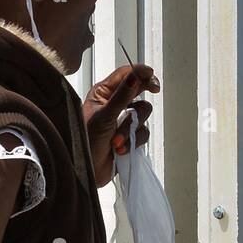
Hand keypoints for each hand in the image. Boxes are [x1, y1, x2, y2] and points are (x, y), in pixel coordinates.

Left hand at [83, 63, 159, 187]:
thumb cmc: (87, 141)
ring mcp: (122, 120)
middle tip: (155, 89)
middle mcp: (114, 104)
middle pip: (138, 90)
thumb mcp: (104, 116)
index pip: (125, 75)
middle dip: (144, 94)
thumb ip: (122, 96)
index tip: (151, 75)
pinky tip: (120, 149)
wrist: (86, 170)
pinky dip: (133, 141)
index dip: (139, 72)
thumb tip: (135, 76)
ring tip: (117, 141)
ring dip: (131, 128)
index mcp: (103, 93)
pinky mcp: (129, 136)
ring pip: (143, 113)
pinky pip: (142, 132)